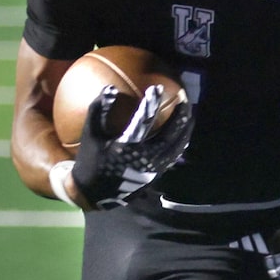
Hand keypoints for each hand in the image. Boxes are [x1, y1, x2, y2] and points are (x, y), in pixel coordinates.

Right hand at [69, 85, 192, 208]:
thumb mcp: (90, 136)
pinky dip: (180, 142)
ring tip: (189, 114)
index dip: (151, 104)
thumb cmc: (90, 160)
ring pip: (176, 146)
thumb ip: (98, 111)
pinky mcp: (157, 174)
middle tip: (185, 99)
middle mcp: (144, 158)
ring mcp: (153, 168)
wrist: (94, 192)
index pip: (143, 121)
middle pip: (169, 134)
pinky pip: (174, 156)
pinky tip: (184, 133)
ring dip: (184, 129)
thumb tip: (110, 88)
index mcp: (126, 147)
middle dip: (179, 116)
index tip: (158, 88)